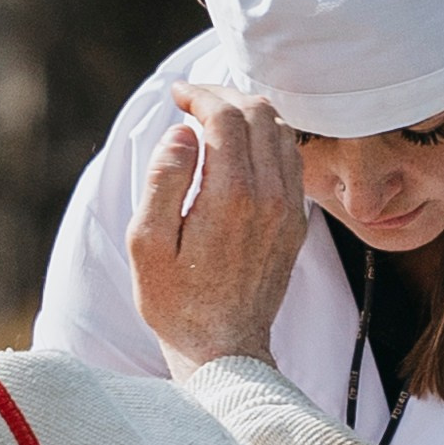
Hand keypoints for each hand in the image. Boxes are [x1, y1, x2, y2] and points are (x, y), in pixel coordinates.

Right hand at [128, 82, 309, 376]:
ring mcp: (290, 211)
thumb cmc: (175, 301)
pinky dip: (267, 139)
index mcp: (232, 196)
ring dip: (248, 112)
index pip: (226, 115)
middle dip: (223, 95)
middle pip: (259, 112)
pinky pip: (291, 161)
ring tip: (213, 117)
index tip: (176, 95)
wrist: (224, 350)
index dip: (198, 94)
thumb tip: (183, 132)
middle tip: (192, 100)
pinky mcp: (296, 223)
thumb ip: (164, 179)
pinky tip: (240, 147)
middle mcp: (270, 197)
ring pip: (281, 132)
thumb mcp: (147, 243)